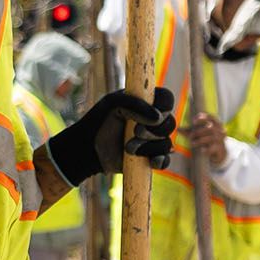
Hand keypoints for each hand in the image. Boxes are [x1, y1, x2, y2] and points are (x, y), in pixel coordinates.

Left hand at [47, 85, 175, 184]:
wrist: (88, 148)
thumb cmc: (99, 121)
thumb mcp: (113, 104)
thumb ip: (135, 104)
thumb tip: (157, 118)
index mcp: (146, 103)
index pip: (166, 98)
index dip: (165, 106)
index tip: (153, 114)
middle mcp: (152, 121)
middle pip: (170, 123)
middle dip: (154, 130)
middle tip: (135, 132)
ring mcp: (152, 140)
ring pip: (167, 143)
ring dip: (149, 147)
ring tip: (128, 148)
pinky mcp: (149, 157)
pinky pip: (165, 160)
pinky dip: (160, 161)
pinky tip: (150, 161)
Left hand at [188, 112, 227, 166]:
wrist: (220, 151)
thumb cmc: (209, 139)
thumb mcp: (201, 133)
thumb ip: (190, 130)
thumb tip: (178, 129)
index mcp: (216, 123)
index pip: (211, 117)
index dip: (203, 117)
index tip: (194, 121)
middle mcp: (219, 130)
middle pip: (209, 128)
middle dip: (197, 132)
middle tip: (190, 136)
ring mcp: (220, 139)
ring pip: (209, 138)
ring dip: (199, 141)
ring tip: (192, 143)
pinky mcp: (219, 148)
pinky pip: (212, 148)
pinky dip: (205, 150)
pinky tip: (201, 150)